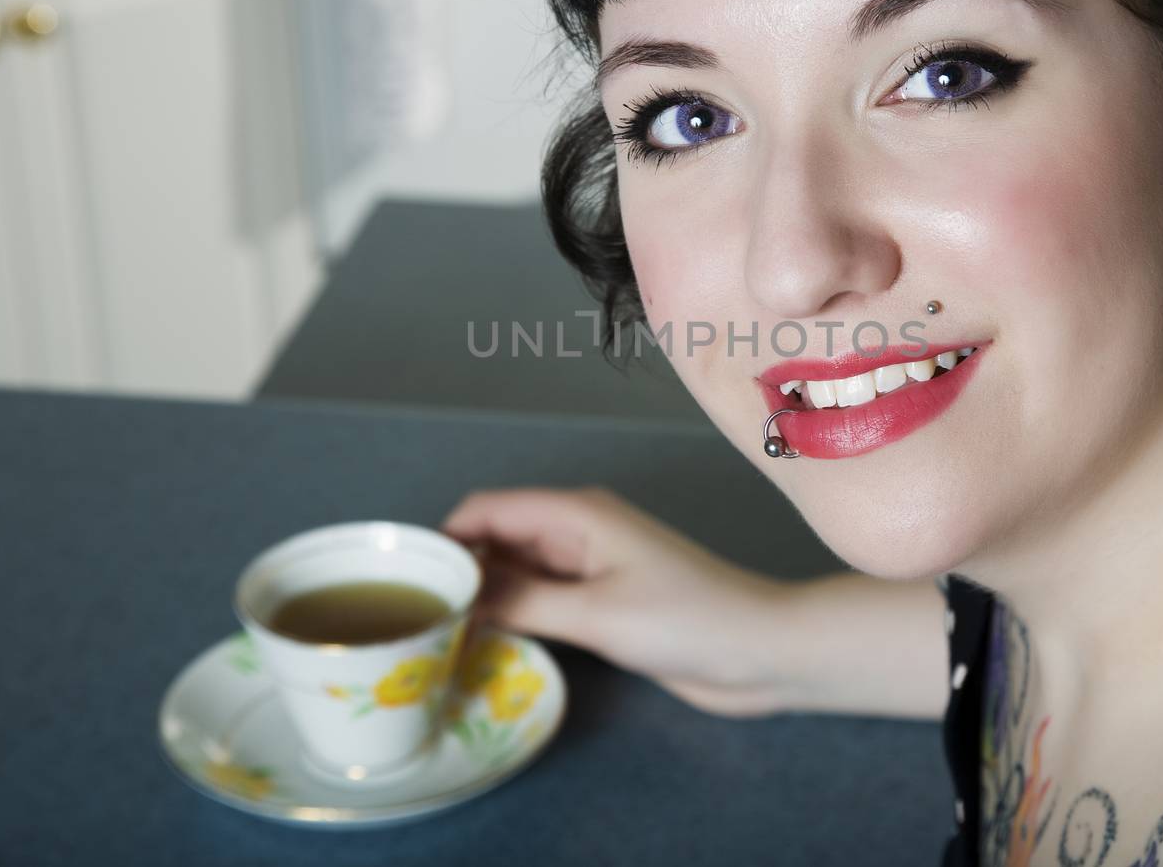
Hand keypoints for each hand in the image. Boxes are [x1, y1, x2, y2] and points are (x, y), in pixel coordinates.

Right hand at [439, 485, 789, 717]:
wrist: (761, 652)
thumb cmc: (687, 621)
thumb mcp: (596, 613)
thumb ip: (522, 601)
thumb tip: (456, 594)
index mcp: (577, 514)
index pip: (487, 509)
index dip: (443, 536)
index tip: (401, 579)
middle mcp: (578, 531)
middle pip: (497, 537)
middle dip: (456, 567)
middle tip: (409, 615)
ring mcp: (591, 567)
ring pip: (516, 570)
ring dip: (482, 593)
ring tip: (433, 632)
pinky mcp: (602, 602)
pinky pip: (540, 597)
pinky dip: (511, 612)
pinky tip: (483, 642)